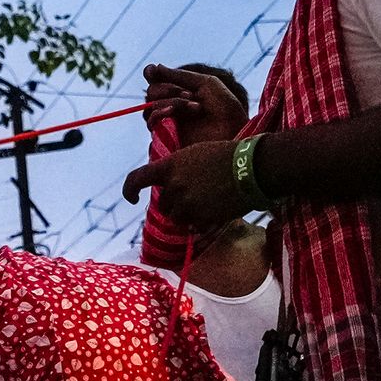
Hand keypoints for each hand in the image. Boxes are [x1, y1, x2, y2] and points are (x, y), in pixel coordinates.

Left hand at [122, 129, 256, 227]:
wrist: (251, 168)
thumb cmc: (227, 156)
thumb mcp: (195, 154)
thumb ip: (178, 170)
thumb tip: (169, 185)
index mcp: (170, 165)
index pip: (137, 178)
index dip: (130, 190)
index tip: (132, 199)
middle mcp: (174, 185)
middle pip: (162, 205)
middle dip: (173, 204)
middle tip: (193, 198)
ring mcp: (187, 203)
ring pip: (176, 217)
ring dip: (187, 214)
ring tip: (207, 203)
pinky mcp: (201, 217)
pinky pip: (193, 226)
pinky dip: (201, 222)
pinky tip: (215, 210)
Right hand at [139, 61, 250, 149]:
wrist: (233, 132)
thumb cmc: (225, 109)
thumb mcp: (206, 84)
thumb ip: (178, 76)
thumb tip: (150, 68)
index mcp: (181, 93)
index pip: (157, 81)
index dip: (152, 74)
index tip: (152, 71)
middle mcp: (172, 107)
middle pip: (152, 91)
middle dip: (168, 89)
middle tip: (189, 95)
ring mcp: (168, 124)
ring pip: (151, 105)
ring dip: (171, 101)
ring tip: (195, 106)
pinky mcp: (166, 139)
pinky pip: (152, 122)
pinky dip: (161, 113)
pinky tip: (174, 113)